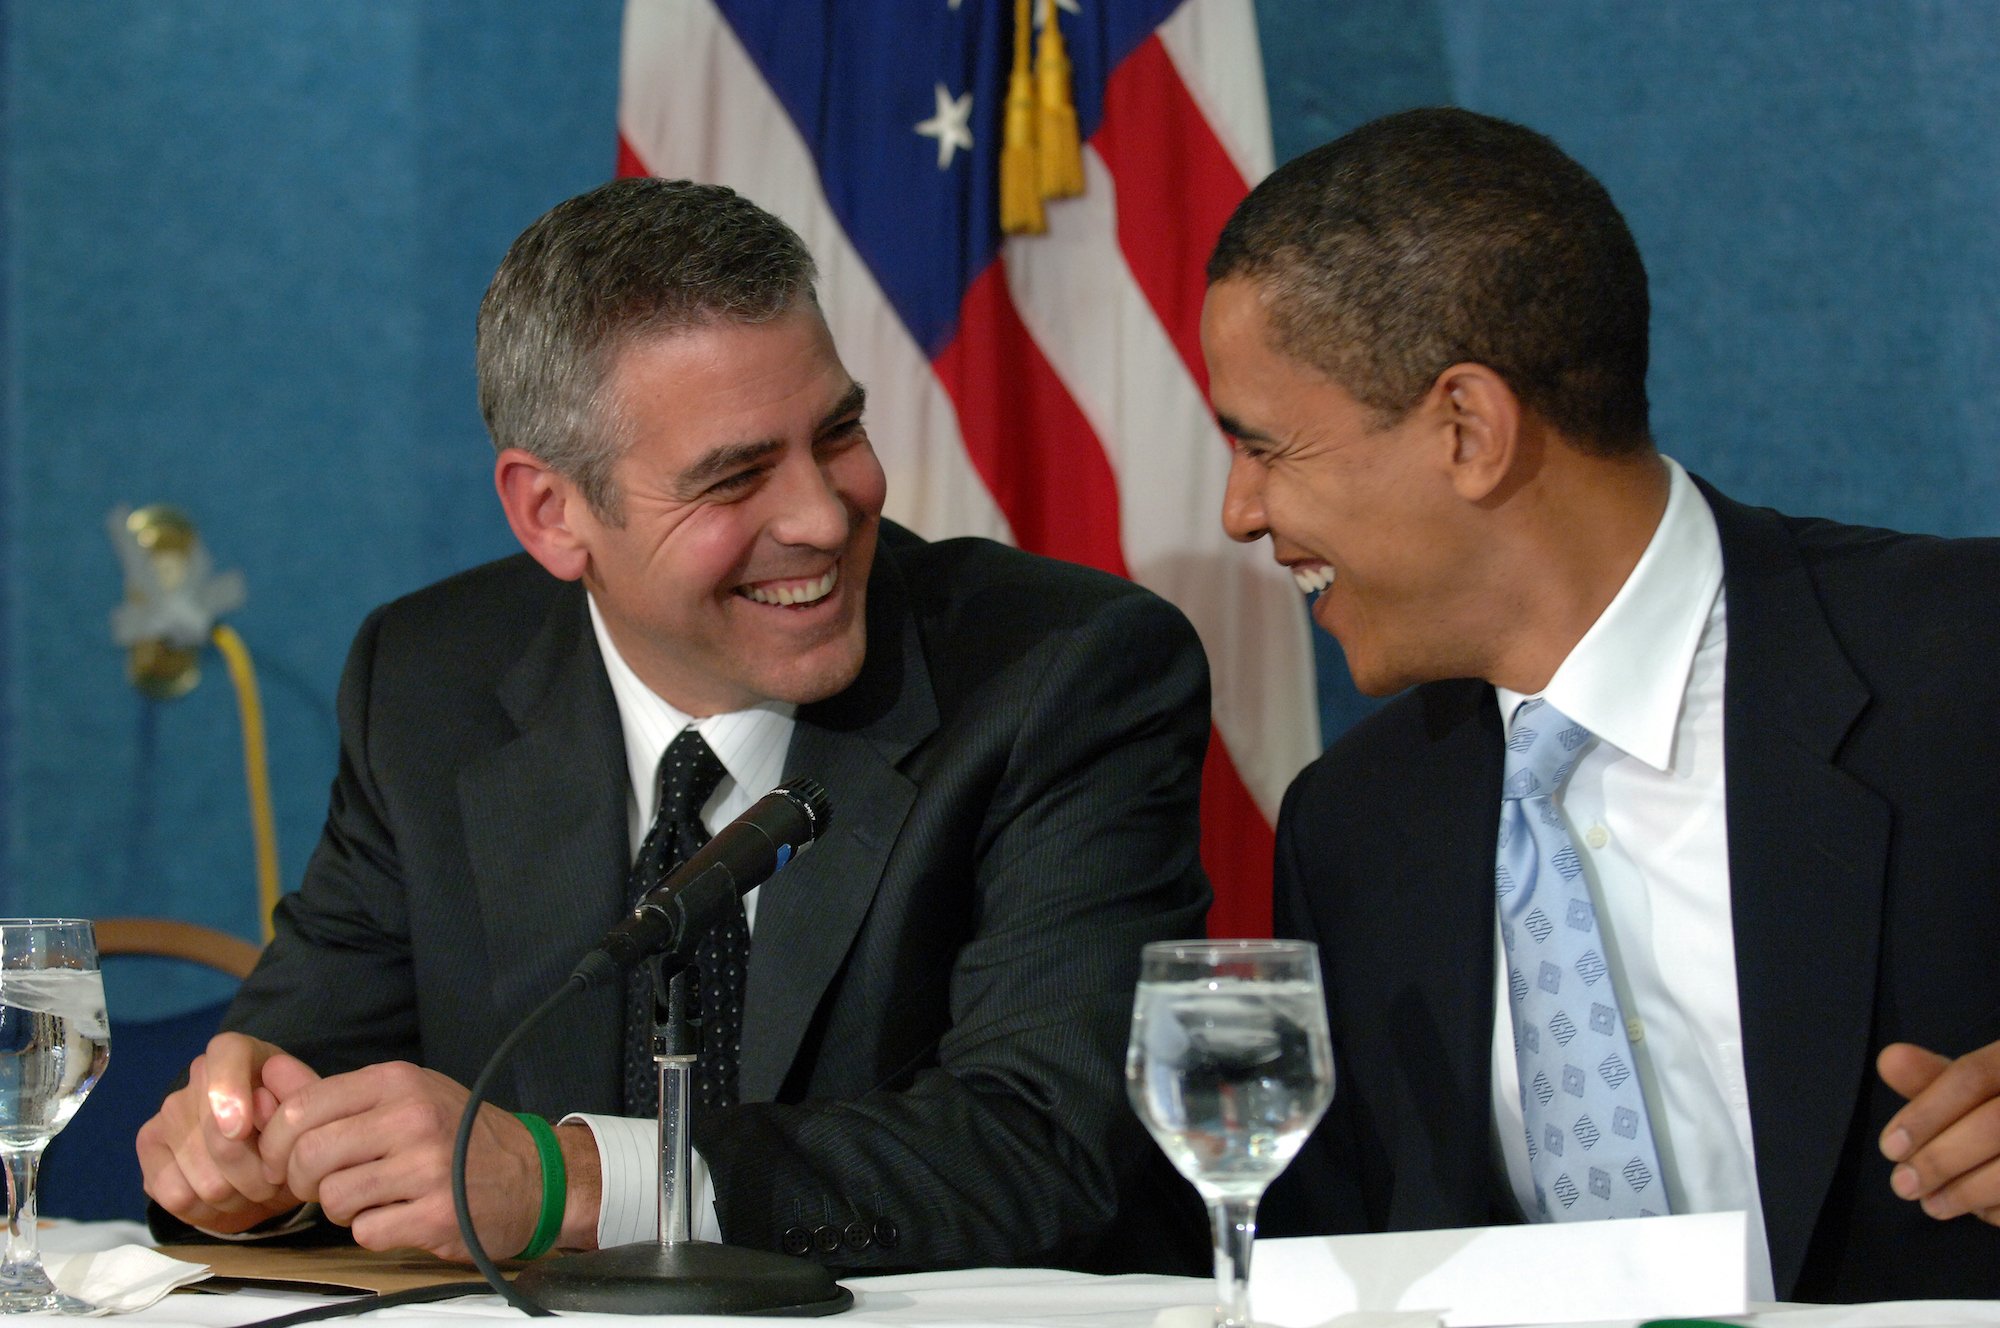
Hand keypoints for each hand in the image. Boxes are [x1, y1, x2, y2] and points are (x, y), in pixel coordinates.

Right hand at [137, 1032, 317, 1232]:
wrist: (263, 1157)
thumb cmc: (289, 1127)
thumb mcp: (308, 1111)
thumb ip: (300, 1100)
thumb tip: (264, 1099)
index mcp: (239, 1052)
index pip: (227, 1056)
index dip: (228, 1093)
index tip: (240, 1131)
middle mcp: (198, 1075)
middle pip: (218, 1139)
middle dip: (256, 1175)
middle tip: (275, 1181)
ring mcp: (168, 1111)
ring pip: (203, 1178)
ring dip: (237, 1198)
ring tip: (254, 1191)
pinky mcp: (150, 1148)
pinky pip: (177, 1196)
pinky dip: (207, 1212)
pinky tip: (224, 1202)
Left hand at [254, 1062, 545, 1262]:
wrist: (535, 1175)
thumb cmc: (460, 1135)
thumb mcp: (406, 1095)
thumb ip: (334, 1092)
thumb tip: (268, 1074)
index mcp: (399, 1081)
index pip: (302, 1109)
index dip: (279, 1143)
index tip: (288, 1159)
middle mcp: (413, 1118)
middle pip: (309, 1156)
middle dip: (303, 1181)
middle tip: (325, 1185)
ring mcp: (428, 1167)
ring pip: (334, 1199)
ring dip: (340, 1209)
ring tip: (369, 1199)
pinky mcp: (437, 1214)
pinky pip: (366, 1232)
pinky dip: (372, 1231)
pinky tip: (398, 1216)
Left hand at [1878, 1039, 1999, 1223]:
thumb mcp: (1977, 1087)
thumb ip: (1934, 1079)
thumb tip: (1889, 1060)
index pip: (1973, 1076)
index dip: (1926, 1112)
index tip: (1890, 1148)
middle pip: (1995, 1124)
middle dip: (1941, 1159)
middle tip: (1903, 1185)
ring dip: (1967, 1191)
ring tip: (1931, 1204)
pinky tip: (1979, 1210)